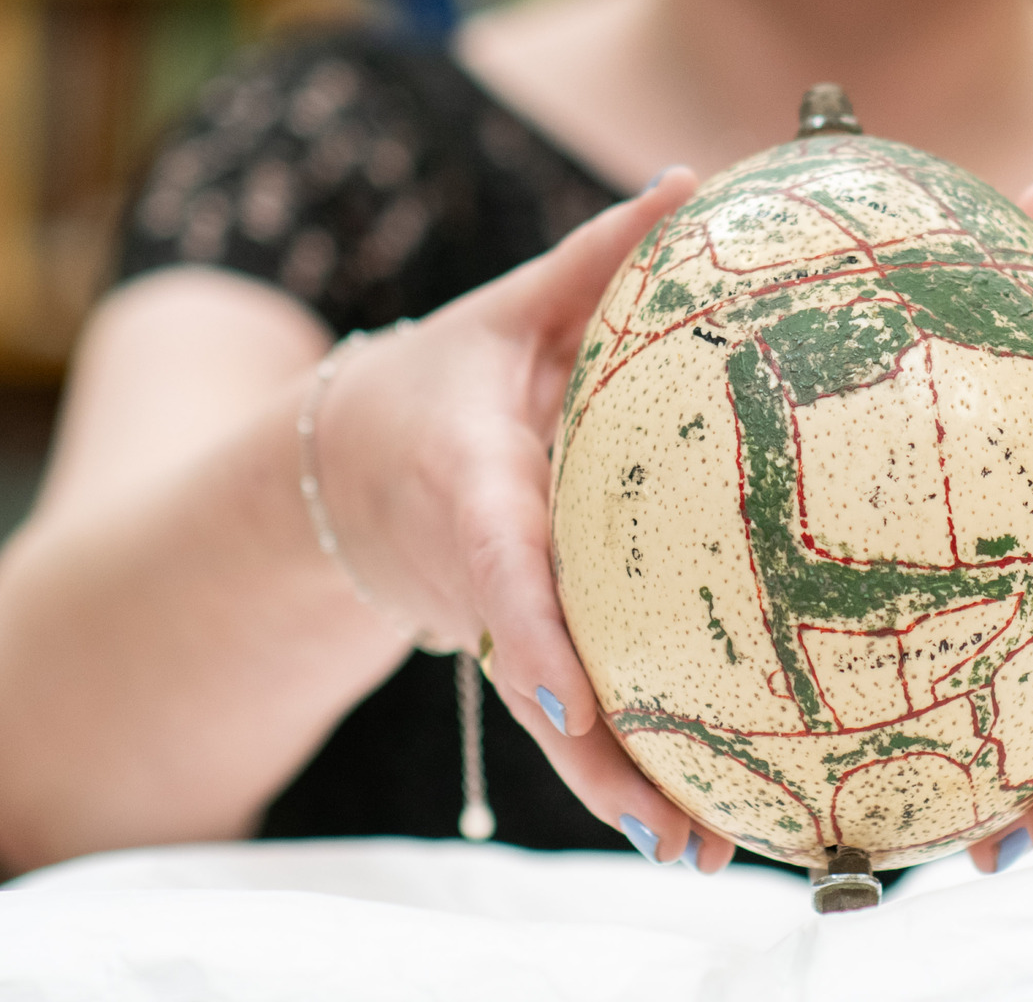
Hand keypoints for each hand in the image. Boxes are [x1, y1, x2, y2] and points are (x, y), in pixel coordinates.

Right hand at [314, 167, 742, 869]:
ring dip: (616, 791)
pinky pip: (570, 718)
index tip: (576, 700)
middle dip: (602, 758)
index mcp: (469, 487)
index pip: (500, 568)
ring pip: (556, 720)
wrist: (340, 468)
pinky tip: (687, 829)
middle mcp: (476, 573)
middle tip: (675, 826)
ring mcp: (491, 624)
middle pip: (542, 674)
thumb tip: (691, 181)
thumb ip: (595, 258)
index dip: (536, 635)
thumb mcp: (506, 314)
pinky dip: (618, 773)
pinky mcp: (514, 649)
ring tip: (692, 851)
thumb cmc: (441, 380)